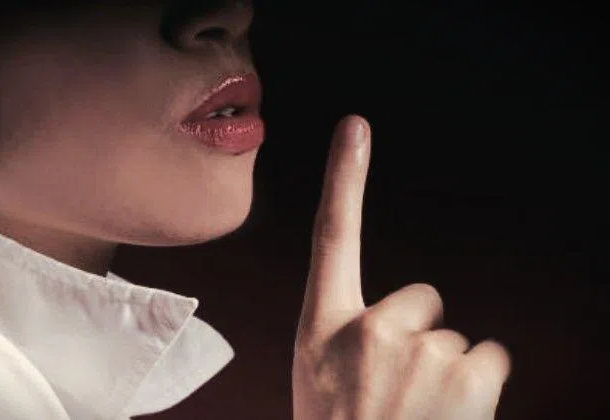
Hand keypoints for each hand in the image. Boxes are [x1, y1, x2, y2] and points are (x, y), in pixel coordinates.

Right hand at [292, 115, 511, 419]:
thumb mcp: (322, 378)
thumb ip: (351, 336)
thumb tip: (402, 322)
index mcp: (324, 326)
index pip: (332, 235)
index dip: (343, 177)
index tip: (355, 128)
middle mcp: (369, 327)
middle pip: (422, 302)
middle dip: (419, 338)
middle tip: (397, 392)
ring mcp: (419, 348)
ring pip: (457, 339)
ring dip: (447, 372)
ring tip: (419, 415)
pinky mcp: (468, 370)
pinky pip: (490, 356)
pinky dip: (481, 386)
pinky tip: (450, 417)